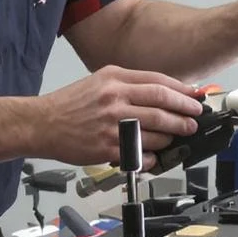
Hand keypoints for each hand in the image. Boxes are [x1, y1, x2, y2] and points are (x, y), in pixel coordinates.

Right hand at [41, 64, 203, 167]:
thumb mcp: (100, 80)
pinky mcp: (106, 148)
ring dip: (171, 136)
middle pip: (161, 106)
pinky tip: (155, 155)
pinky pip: (139, 154)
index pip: (158, 83)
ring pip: (155, 132)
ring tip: (176, 137)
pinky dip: (152, 156)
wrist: (42, 123)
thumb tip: (163, 92)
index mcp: (115, 80)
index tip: (195, 97)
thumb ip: (130, 84)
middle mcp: (114, 100)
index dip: (182, 92)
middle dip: (184, 114)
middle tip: (194, 120)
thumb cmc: (71, 104)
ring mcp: (111, 125)